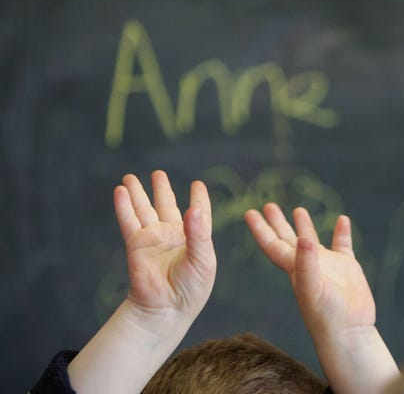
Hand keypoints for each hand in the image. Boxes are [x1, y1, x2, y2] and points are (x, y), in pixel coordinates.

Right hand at [115, 171, 215, 317]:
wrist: (166, 309)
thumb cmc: (191, 289)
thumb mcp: (203, 260)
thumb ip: (198, 234)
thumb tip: (193, 209)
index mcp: (195, 239)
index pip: (198, 214)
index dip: (199, 199)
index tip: (197, 184)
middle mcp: (173, 237)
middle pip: (166, 206)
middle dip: (162, 190)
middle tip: (158, 173)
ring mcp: (153, 240)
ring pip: (144, 210)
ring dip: (138, 193)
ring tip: (130, 177)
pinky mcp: (136, 245)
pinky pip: (129, 221)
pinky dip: (124, 206)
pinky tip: (120, 191)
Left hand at [245, 204, 372, 333]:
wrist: (349, 332)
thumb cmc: (327, 315)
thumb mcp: (312, 289)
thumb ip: (307, 263)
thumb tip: (304, 238)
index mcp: (294, 269)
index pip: (273, 245)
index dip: (260, 229)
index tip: (249, 212)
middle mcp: (308, 265)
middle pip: (288, 239)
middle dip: (277, 223)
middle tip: (268, 205)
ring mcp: (328, 266)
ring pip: (312, 241)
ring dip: (305, 226)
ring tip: (298, 209)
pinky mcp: (347, 268)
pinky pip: (343, 245)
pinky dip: (342, 232)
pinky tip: (343, 219)